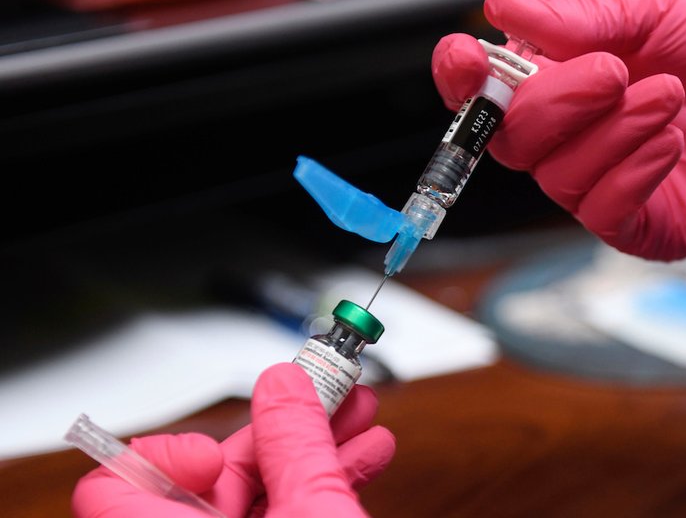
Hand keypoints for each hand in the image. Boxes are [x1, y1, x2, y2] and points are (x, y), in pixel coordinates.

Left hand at [72, 363, 394, 516]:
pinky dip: (328, 481)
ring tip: (361, 412)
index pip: (116, 483)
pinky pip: (290, 510)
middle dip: (285, 424)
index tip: (220, 440)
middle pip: (218, 475)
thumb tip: (285, 384)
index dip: (168, 451)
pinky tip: (366, 454)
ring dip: (318, 446)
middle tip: (329, 388)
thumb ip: (297, 444)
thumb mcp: (313, 513)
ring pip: (264, 490)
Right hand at [432, 0, 685, 259]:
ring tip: (668, 96)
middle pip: (512, 141)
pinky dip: (630, 171)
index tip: (467, 55)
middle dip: (551, 103)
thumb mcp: (662, 6)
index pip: (491, 92)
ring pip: (556, 176)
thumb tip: (503, 8)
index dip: (465, 79)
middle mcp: (580, 136)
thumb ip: (581, 16)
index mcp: (570, 78)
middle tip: (613, 70)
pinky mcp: (646, 226)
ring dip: (607, 132)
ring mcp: (610, 184)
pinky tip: (671, 142)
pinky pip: (603, 212)